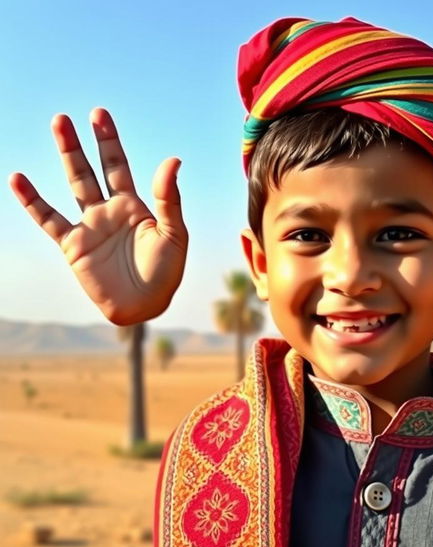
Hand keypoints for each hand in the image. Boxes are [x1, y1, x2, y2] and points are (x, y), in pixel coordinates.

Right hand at [8, 108, 187, 324]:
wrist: (145, 305)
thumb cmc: (165, 272)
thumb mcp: (173, 233)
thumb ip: (169, 198)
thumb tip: (172, 159)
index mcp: (134, 207)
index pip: (119, 167)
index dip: (109, 141)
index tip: (99, 115)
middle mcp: (109, 211)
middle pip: (92, 170)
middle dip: (81, 144)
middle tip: (66, 117)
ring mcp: (89, 226)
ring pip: (73, 186)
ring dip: (65, 158)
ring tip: (55, 128)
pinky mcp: (73, 246)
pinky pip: (48, 219)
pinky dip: (33, 200)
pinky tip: (17, 179)